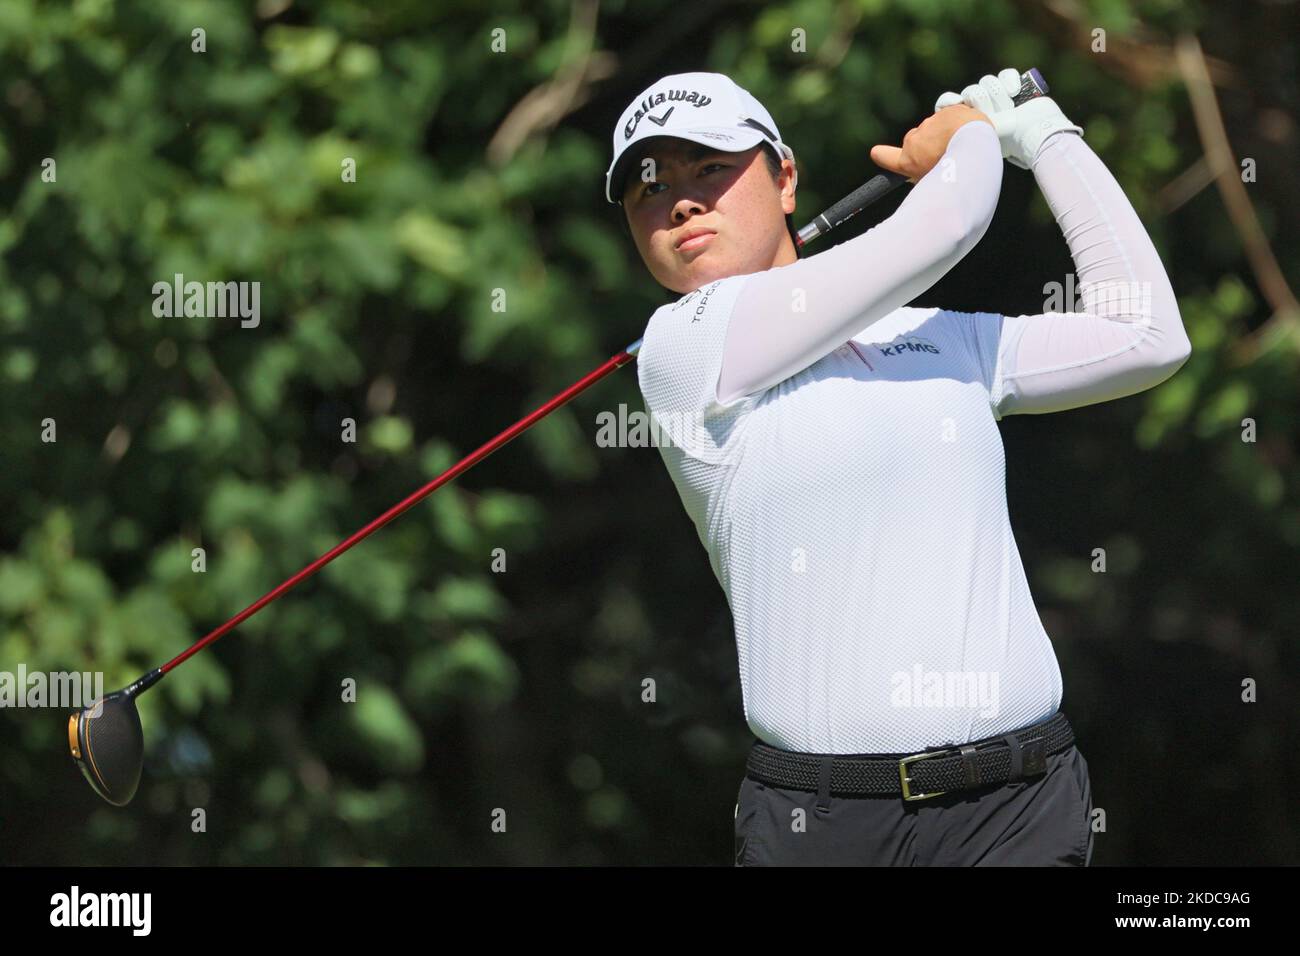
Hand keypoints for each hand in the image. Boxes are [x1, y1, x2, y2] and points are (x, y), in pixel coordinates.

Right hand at [869, 104, 992, 182]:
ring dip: (945, 134)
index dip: (882, 156)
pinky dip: (957, 123)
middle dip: (928, 146)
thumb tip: (925, 180)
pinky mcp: (944, 111)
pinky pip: (949, 117)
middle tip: (947, 156)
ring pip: (934, 128)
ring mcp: (928, 124)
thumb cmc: (955, 171)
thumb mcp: (934, 183)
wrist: (973, 145)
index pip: (887, 157)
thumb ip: (925, 177)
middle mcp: (913, 141)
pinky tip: (968, 131)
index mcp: (908, 161)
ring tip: (962, 145)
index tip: (877, 153)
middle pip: (916, 141)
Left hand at [934, 67, 1082, 169]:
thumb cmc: (1011, 147)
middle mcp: (983, 110)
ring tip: (1009, 107)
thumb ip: (961, 141)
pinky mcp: (1015, 87)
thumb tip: (945, 135)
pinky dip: (1010, 79)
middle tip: (996, 114)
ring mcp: (999, 99)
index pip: (948, 105)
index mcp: (971, 124)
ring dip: (998, 93)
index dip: (949, 102)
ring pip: (987, 81)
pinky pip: (1004, 74)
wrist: (1037, 137)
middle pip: (971, 91)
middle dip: (983, 102)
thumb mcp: (981, 147)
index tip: (955, 103)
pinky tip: (1015, 91)